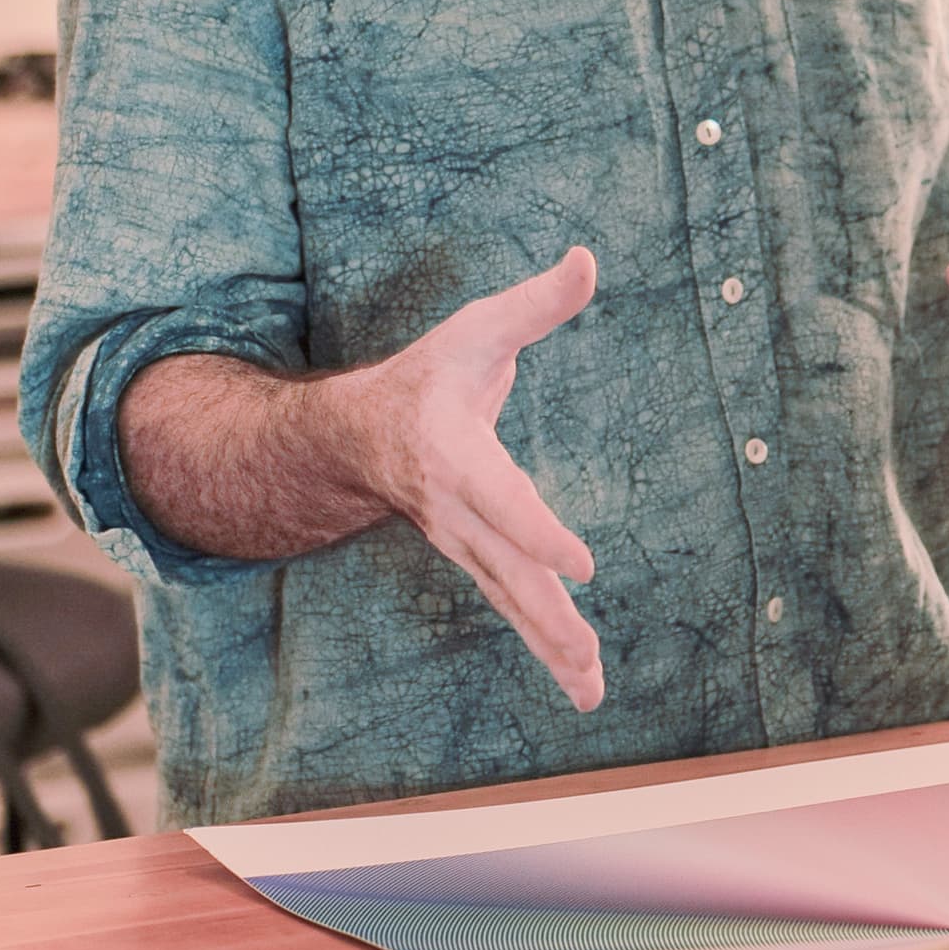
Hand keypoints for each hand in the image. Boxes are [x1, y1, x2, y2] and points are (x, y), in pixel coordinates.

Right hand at [349, 249, 605, 709]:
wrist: (356, 437)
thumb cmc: (427, 376)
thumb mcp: (475, 329)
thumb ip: (535, 303)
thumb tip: (589, 258)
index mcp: (455, 457)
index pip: (502, 501)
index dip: (539, 531)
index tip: (584, 564)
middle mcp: (457, 514)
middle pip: (507, 572)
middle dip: (546, 616)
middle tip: (587, 657)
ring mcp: (465, 546)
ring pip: (512, 603)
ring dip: (551, 647)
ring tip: (592, 691)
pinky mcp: (478, 563)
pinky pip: (514, 610)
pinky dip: (547, 648)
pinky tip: (582, 684)